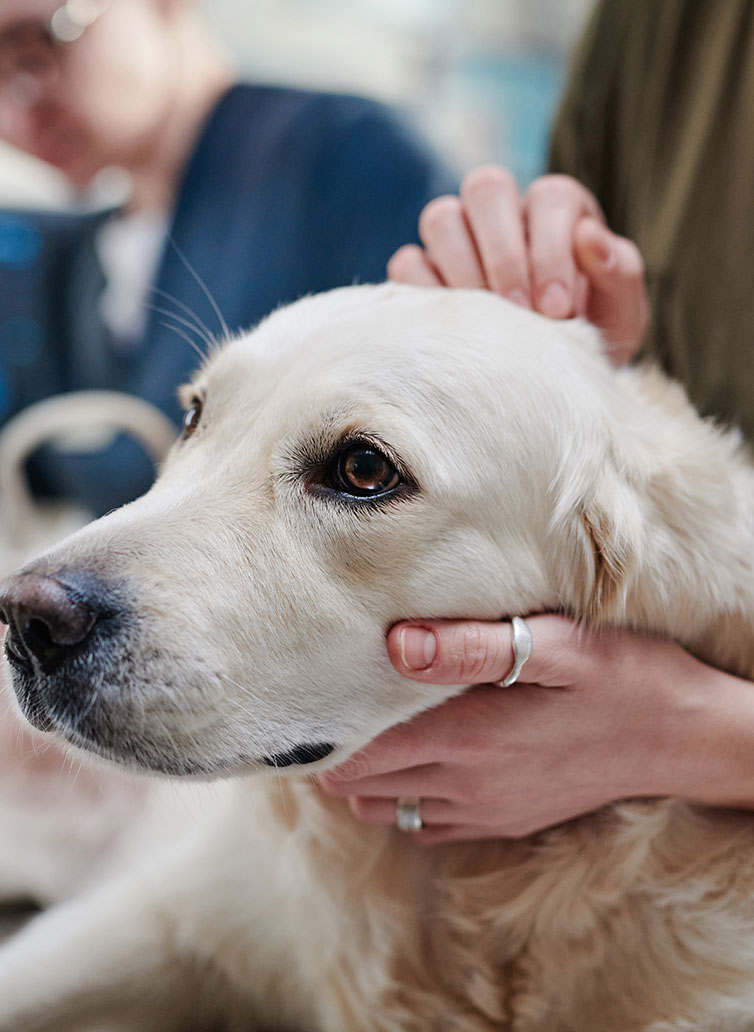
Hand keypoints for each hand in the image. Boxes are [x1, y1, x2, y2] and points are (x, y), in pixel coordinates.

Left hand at [319, 616, 741, 842]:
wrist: (684, 739)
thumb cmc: (625, 677)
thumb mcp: (560, 646)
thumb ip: (474, 645)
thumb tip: (394, 643)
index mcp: (469, 737)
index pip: (357, 751)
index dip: (323, 725)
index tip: (310, 687)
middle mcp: (466, 784)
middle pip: (358, 781)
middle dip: (332, 744)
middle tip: (327, 694)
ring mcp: (483, 810)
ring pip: (383, 807)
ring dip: (362, 772)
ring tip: (362, 722)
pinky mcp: (503, 821)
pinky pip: (424, 825)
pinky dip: (399, 799)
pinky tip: (412, 758)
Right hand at [388, 167, 648, 364]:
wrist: (553, 379)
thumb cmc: (590, 337)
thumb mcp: (621, 314)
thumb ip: (620, 272)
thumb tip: (591, 235)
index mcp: (557, 210)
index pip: (550, 197)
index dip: (551, 250)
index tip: (559, 309)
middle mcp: (504, 214)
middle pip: (486, 188)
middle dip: (504, 252)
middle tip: (521, 311)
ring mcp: (459, 240)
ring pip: (441, 218)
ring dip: (463, 269)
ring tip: (488, 322)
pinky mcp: (423, 274)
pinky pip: (408, 264)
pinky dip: (426, 293)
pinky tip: (456, 329)